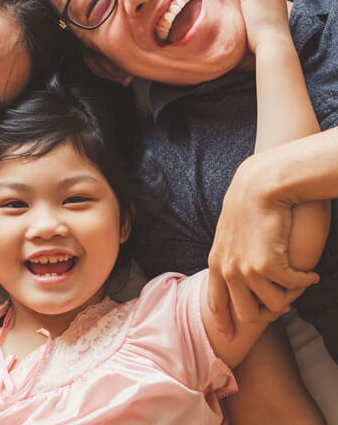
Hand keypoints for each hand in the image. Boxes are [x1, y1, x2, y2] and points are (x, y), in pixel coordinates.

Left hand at [207, 155, 319, 338]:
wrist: (259, 186)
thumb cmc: (248, 207)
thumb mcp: (229, 235)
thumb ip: (230, 256)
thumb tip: (238, 277)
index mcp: (215, 264)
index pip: (215, 304)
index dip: (224, 324)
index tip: (229, 339)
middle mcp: (227, 271)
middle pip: (248, 314)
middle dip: (268, 313)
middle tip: (284, 303)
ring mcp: (246, 270)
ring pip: (274, 306)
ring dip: (290, 296)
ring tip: (298, 281)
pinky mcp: (268, 266)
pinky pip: (293, 287)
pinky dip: (305, 280)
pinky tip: (311, 273)